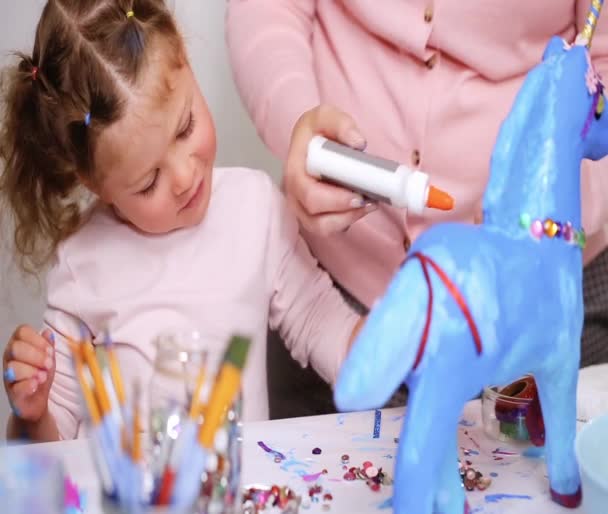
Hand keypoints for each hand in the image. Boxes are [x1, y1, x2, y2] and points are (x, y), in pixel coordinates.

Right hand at [3, 325, 54, 422]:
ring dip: (33, 371)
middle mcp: (10, 357)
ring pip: (13, 366)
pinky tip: (36, 385)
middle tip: (48, 365)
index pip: (22, 331)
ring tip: (43, 377)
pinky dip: (28, 385)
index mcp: (20, 345)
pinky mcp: (11, 392)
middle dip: (36, 356)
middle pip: (16, 347)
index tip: (49, 350)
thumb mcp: (49, 358)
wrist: (37, 400)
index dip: (37, 340)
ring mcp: (8, 374)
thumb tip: (48, 332)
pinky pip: (16, 385)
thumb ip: (48, 345)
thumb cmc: (41, 375)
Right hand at [284, 104, 377, 234]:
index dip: (334, 199)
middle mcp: (293, 193)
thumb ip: (341, 124)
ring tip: (368, 205)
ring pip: (321, 228)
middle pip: (314, 215)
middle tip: (367, 201)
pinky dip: (346, 222)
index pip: (308, 193)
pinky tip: (361, 208)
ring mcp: (301, 208)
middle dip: (345, 212)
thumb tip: (358, 142)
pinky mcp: (313, 216)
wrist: (312, 143)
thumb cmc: (317, 132)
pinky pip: (328, 229)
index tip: (357, 193)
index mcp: (294, 170)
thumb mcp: (325, 116)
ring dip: (348, 220)